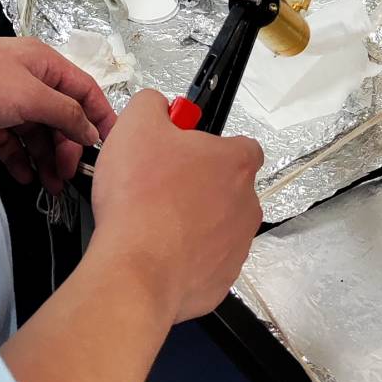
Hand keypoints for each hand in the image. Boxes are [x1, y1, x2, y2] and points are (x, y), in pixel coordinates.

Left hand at [0, 38, 116, 194]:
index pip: (84, 90)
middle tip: (69, 173)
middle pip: (61, 117)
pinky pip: (13, 144)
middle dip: (68, 147)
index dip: (101, 117)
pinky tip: (27, 177)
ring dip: (47, 160)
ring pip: (38, 134)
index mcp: (44, 64)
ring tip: (52, 185)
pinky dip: (22, 161)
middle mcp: (28, 81)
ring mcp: (7, 102)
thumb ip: (65, 113)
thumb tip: (89, 130)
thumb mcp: (29, 94)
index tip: (111, 145)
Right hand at [90, 91, 263, 326]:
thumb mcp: (134, 125)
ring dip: (192, 220)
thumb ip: (152, 104)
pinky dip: (185, 254)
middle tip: (159, 186)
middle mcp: (246, 203)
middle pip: (227, 185)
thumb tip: (157, 105)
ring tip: (153, 220)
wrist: (136, 270)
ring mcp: (238, 244)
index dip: (207, 144)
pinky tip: (157, 249)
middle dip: (197, 185)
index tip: (181, 149)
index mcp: (235, 162)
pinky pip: (206, 259)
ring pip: (218, 224)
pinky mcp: (222, 277)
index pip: (240, 144)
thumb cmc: (139, 202)